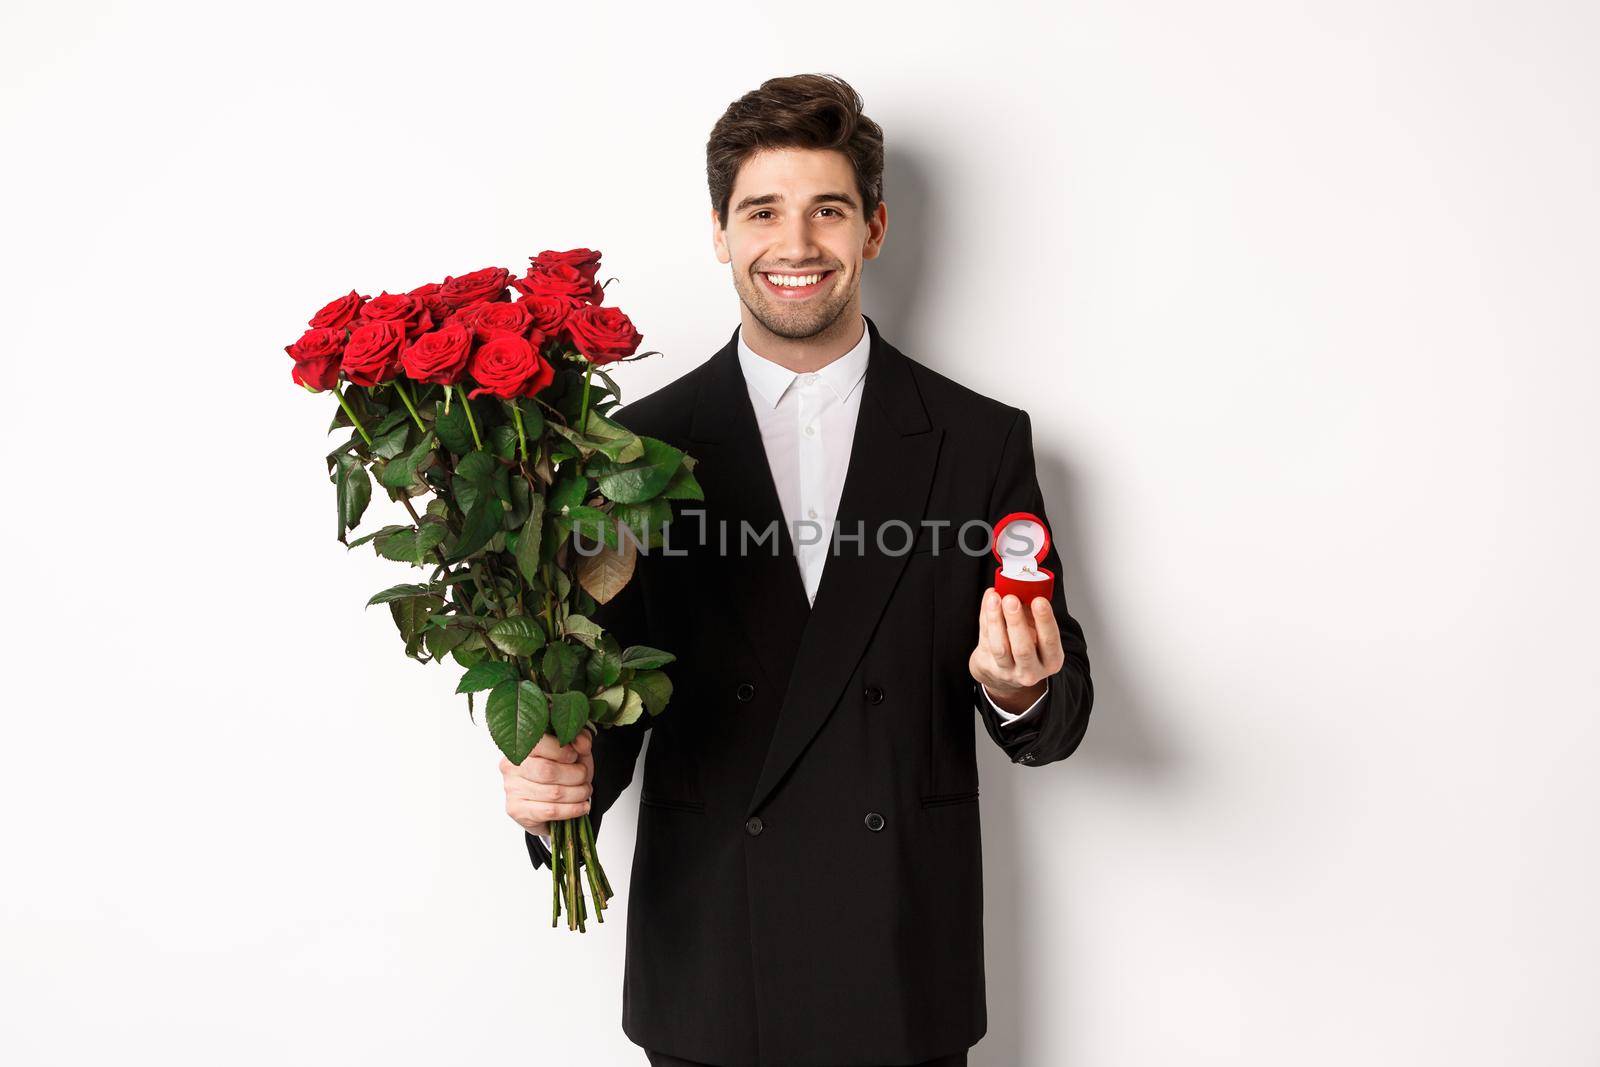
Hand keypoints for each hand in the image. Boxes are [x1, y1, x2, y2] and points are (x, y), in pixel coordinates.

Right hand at [500, 730, 593, 835]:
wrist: (548, 801)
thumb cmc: (560, 772)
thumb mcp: (574, 751)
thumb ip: (580, 740)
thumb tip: (580, 742)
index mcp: (523, 747)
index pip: (540, 744)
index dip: (562, 751)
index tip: (574, 757)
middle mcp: (511, 767)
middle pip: (547, 771)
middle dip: (575, 775)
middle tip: (584, 777)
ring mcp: (512, 790)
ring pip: (553, 793)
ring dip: (578, 793)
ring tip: (585, 791)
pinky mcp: (517, 810)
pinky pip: (550, 811)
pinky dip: (572, 809)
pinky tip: (582, 806)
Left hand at [969, 588, 1063, 712]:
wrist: (1005, 670)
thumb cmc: (1026, 644)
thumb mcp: (1038, 632)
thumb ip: (1032, 614)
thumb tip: (1022, 588)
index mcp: (1050, 660)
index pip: (1050, 641)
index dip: (1045, 621)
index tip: (1039, 600)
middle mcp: (1030, 671)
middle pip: (1023, 648)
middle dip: (1016, 621)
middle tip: (1011, 599)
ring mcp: (1007, 672)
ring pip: (1000, 647)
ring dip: (995, 619)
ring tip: (994, 598)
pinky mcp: (987, 667)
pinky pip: (985, 640)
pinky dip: (985, 618)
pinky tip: (988, 602)